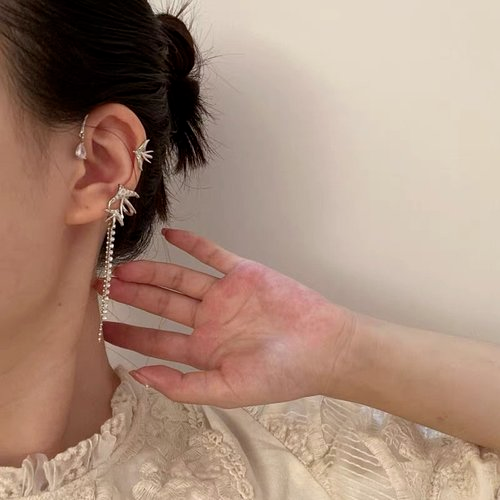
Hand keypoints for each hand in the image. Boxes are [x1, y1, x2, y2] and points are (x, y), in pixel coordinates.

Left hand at [95, 228, 355, 407]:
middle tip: (101, 287)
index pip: (159, 342)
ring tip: (123, 267)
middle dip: (132, 297)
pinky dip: (192, 244)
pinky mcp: (243, 272)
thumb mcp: (228, 390)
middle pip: (163, 305)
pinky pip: (212, 254)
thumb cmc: (281, 374)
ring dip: (153, 271)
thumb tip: (137, 377)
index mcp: (205, 349)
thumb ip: (182, 386)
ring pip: (180, 278)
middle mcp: (210, 320)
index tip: (103, 329)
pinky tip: (170, 235)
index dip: (130, 335)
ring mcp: (225, 294)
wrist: (323, 346)